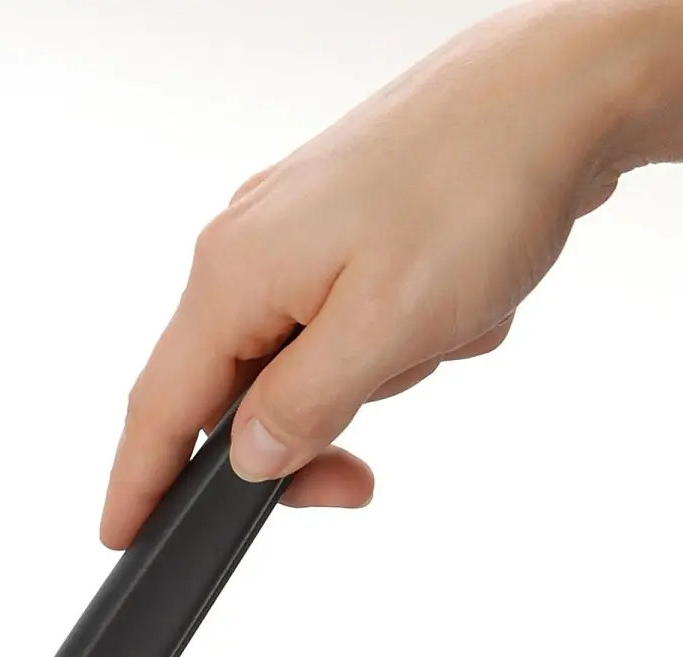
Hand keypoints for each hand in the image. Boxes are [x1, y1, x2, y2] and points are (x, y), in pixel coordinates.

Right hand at [100, 0, 682, 546]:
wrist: (559, 95)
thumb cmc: (475, 190)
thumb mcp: (384, 330)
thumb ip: (302, 407)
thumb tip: (249, 457)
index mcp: (235, 273)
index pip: (163, 405)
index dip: (140, 481)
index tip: (123, 535)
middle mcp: (250, 248)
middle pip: (233, 392)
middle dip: (300, 440)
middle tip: (358, 482)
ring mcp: (298, 237)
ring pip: (303, 363)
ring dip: (372, 378)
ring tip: (440, 334)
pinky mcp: (349, 233)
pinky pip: (352, 326)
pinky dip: (402, 340)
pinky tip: (455, 307)